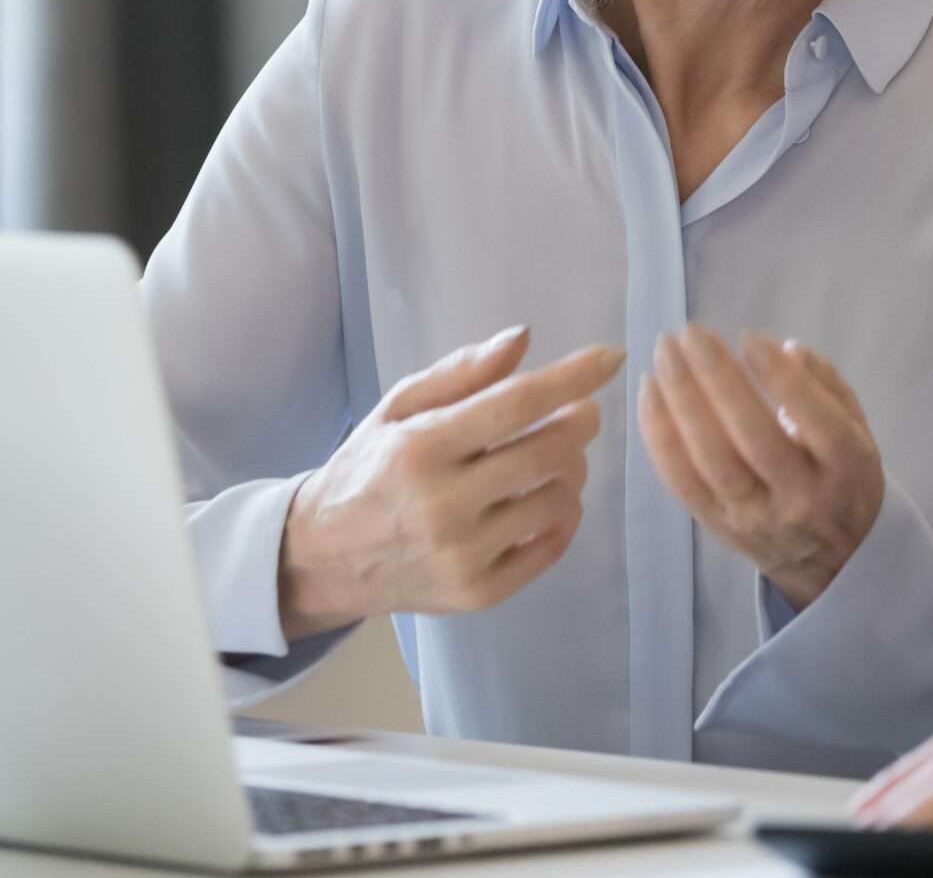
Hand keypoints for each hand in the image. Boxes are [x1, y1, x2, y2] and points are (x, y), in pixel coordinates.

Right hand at [278, 328, 621, 639]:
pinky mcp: (477, 593)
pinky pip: (550, 548)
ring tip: (556, 458)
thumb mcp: (398, 408)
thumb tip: (522, 339)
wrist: (322, 558)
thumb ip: (460, 373)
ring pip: (558, 499)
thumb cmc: (367, 469)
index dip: (572, 378)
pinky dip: (563, 517)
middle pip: (548, 452)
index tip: (610, 357)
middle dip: (580, 422)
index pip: (515, 404)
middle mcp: (442, 504)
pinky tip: (549, 499)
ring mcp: (462, 555)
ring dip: (573, 470)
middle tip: (582, 413)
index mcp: (421, 448)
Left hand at [638, 326, 882, 609]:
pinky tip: (650, 394)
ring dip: (680, 402)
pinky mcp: (718, 527)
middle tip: (691, 334)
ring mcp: (755, 517)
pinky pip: (681, 482)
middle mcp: (800, 497)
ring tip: (664, 354)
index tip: (749, 337)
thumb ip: (827, 386)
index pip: (813, 419)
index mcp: (845, 467)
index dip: (779, 378)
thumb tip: (786, 350)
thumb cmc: (844, 477)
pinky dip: (660, 436)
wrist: (832, 562)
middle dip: (717, 380)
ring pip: (711, 460)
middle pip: (753, 437)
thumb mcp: (859, 428)